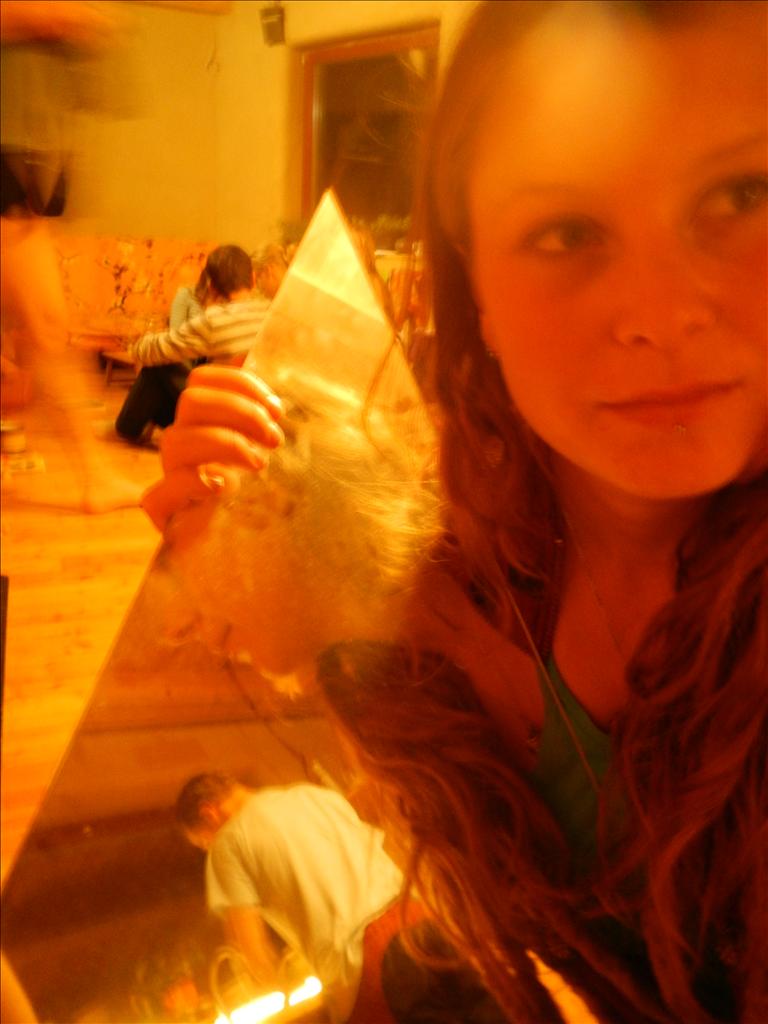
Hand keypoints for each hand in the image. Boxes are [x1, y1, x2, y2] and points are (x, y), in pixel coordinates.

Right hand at [141, 365, 283, 531]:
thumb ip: (260, 405)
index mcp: (201, 420)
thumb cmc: (255, 486)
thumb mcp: (266, 442)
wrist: (242, 538)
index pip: (202, 379)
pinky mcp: (165, 511)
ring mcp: (169, 474)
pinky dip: (192, 485)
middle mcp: (181, 441)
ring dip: (227, 444)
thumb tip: (252, 353)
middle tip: (274, 437)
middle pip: (191, 401)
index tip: (276, 408)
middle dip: (240, 411)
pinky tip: (222, 488)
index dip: (240, 384)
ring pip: (176, 439)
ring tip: (260, 464)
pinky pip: (159, 493)